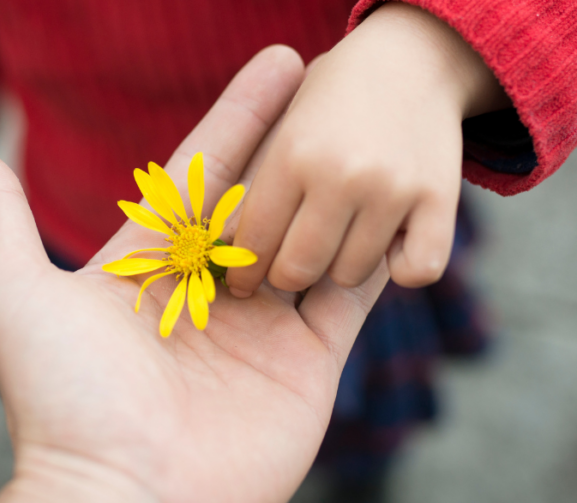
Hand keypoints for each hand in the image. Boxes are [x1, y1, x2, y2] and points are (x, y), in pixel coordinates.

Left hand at [0, 46, 388, 502]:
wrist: (123, 500)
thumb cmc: (64, 398)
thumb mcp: (16, 293)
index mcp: (153, 263)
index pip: (208, 171)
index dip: (242, 114)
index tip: (280, 63)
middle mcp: (211, 289)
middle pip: (267, 196)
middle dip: (300, 138)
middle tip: (338, 78)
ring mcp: (263, 325)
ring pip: (312, 235)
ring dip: (341, 186)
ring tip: (373, 128)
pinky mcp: (308, 362)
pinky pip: (351, 294)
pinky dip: (375, 254)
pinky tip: (398, 205)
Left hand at [228, 2, 509, 295]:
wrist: (413, 55)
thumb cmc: (333, 96)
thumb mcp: (285, 123)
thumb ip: (257, 181)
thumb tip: (231, 244)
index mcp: (291, 152)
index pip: (253, 238)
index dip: (242, 267)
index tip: (241, 280)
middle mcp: (339, 173)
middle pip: (297, 268)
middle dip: (284, 275)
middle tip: (287, 268)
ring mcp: (392, 188)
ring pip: (349, 273)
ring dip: (340, 267)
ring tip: (339, 240)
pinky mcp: (439, 199)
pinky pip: (417, 270)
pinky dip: (403, 268)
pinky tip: (391, 247)